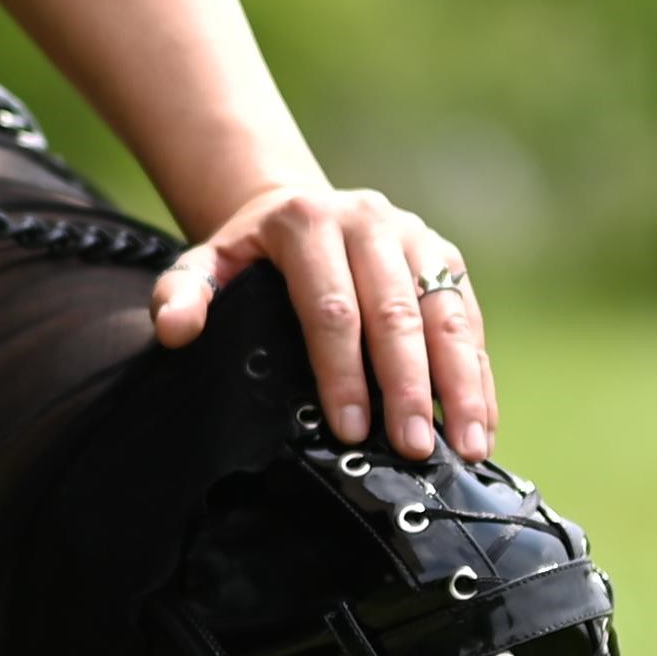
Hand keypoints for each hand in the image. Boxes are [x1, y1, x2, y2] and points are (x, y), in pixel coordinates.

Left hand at [150, 179, 493, 464]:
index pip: (331, 307)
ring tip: (469, 446)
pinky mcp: (446, 255)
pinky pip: (470, 317)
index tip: (349, 428)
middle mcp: (370, 221)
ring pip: (447, 314)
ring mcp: (416, 236)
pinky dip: (478, 373)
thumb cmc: (248, 253)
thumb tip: (173, 331)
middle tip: (414, 447)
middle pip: (397, 313)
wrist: (296, 208)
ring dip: (462, 384)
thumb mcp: (205, 264)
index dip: (341, 371)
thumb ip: (181, 294)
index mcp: (307, 222)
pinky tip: (483, 421)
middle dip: (408, 386)